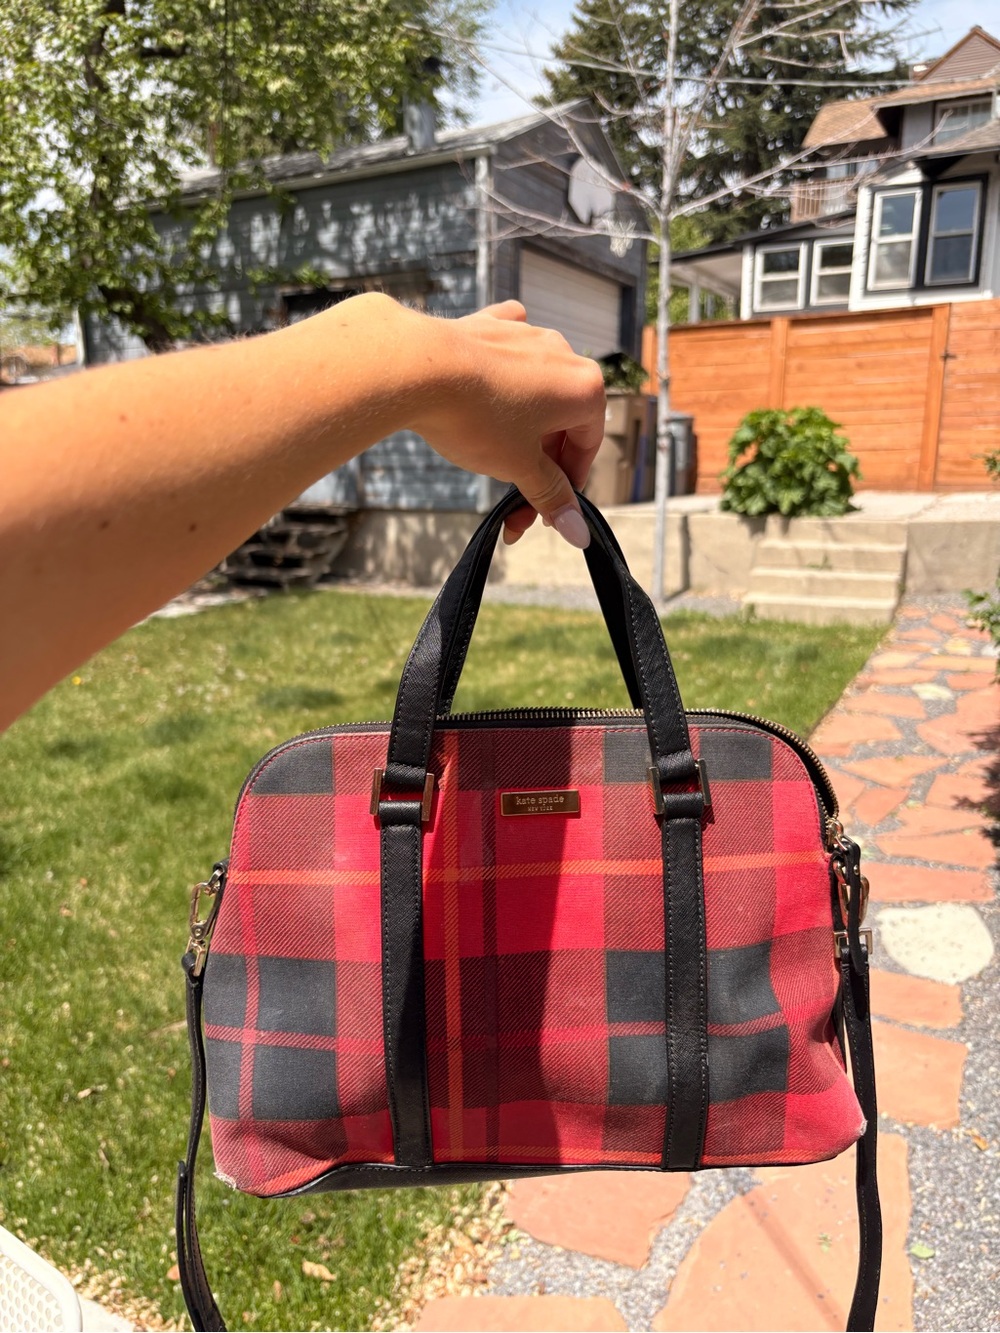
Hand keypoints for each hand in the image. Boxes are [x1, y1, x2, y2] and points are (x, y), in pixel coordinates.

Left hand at [409, 301, 605, 547]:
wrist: (418, 370)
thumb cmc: (476, 418)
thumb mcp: (518, 466)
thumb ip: (551, 495)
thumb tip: (578, 532)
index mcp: (583, 389)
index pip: (586, 446)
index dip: (568, 484)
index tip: (545, 510)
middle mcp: (563, 355)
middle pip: (561, 421)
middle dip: (540, 465)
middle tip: (515, 500)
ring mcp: (526, 336)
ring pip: (536, 391)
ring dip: (523, 430)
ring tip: (492, 459)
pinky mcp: (491, 327)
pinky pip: (511, 353)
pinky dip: (507, 375)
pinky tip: (496, 382)